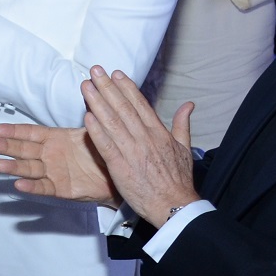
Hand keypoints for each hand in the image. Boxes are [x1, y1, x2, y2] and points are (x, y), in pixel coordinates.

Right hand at [0, 122, 119, 207]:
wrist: (118, 173)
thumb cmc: (103, 150)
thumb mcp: (93, 128)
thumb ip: (85, 114)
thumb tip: (89, 89)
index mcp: (55, 138)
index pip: (30, 133)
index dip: (13, 131)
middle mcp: (50, 155)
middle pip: (24, 150)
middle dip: (6, 147)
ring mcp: (53, 172)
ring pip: (29, 168)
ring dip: (13, 167)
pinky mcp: (61, 189)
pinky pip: (44, 187)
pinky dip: (32, 187)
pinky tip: (19, 185)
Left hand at [79, 67, 196, 225]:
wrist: (174, 205)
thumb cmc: (178, 180)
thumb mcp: (185, 148)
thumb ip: (182, 124)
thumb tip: (189, 104)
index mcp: (159, 133)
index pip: (140, 104)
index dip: (126, 88)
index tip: (115, 74)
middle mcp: (144, 138)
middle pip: (123, 107)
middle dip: (107, 87)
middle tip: (95, 70)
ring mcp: (132, 152)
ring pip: (112, 122)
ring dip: (97, 102)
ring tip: (86, 86)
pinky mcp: (120, 167)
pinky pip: (105, 145)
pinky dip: (96, 130)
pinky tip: (86, 116)